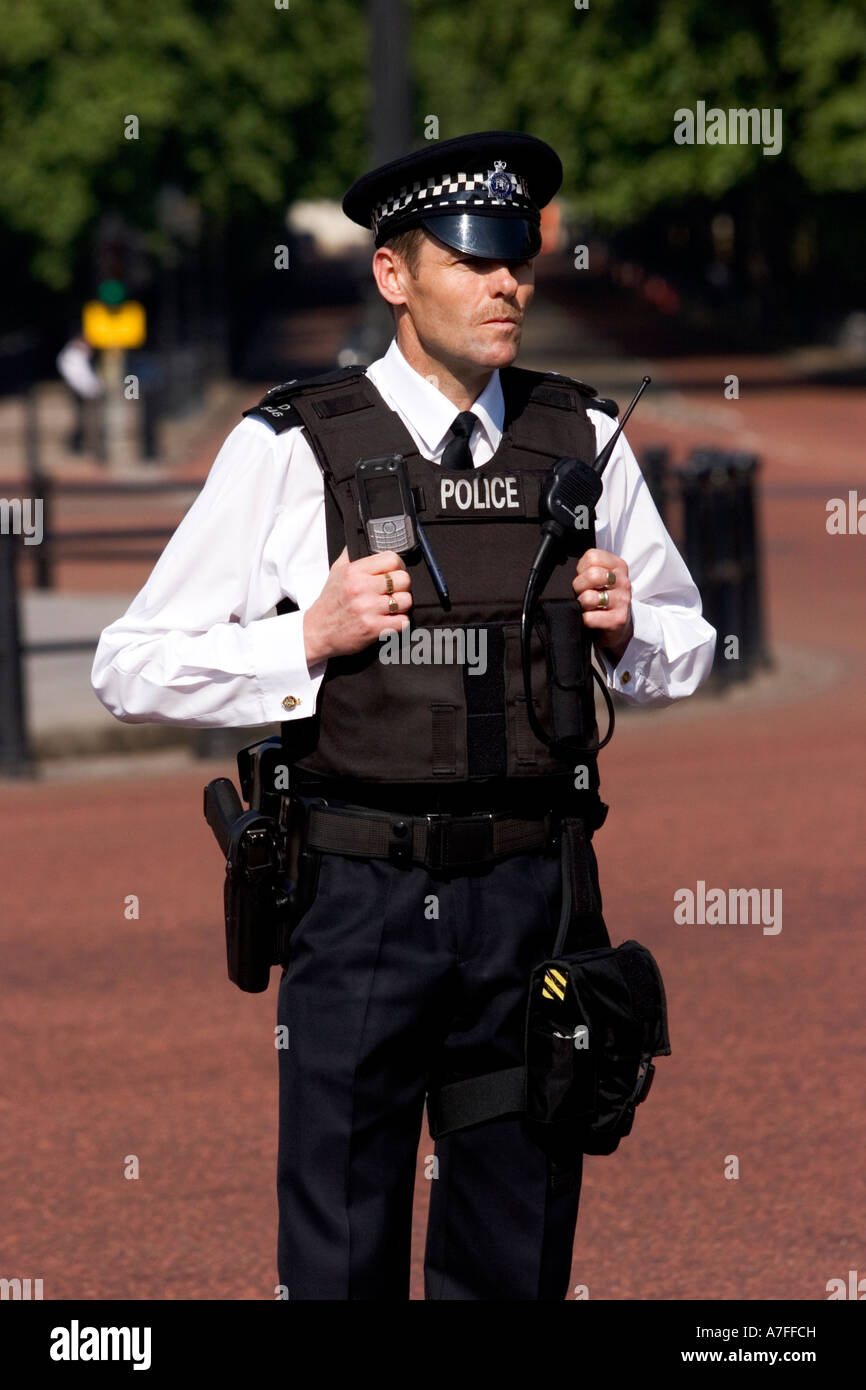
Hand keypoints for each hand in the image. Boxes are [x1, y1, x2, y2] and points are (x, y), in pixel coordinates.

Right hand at [303, 548, 412, 663]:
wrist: (318, 631)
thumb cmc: (330, 603)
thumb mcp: (336, 571)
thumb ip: (351, 554)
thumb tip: (365, 540)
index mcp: (354, 571)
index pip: (392, 559)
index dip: (398, 566)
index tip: (394, 573)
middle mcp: (361, 588)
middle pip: (403, 579)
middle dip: (401, 587)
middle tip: (393, 592)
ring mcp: (368, 609)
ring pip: (406, 600)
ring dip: (402, 606)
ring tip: (390, 608)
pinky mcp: (373, 628)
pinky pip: (402, 621)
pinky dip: (399, 622)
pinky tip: (389, 621)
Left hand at [573, 548, 633, 664]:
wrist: (617, 626)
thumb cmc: (604, 598)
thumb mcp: (601, 577)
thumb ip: (589, 567)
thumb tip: (567, 569)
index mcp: (618, 566)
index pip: (592, 557)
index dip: (582, 568)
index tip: (585, 578)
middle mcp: (623, 582)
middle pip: (592, 575)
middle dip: (579, 586)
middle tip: (583, 593)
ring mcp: (622, 601)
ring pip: (589, 597)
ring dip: (581, 603)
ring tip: (587, 606)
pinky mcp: (618, 620)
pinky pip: (589, 617)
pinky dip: (584, 619)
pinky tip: (590, 618)